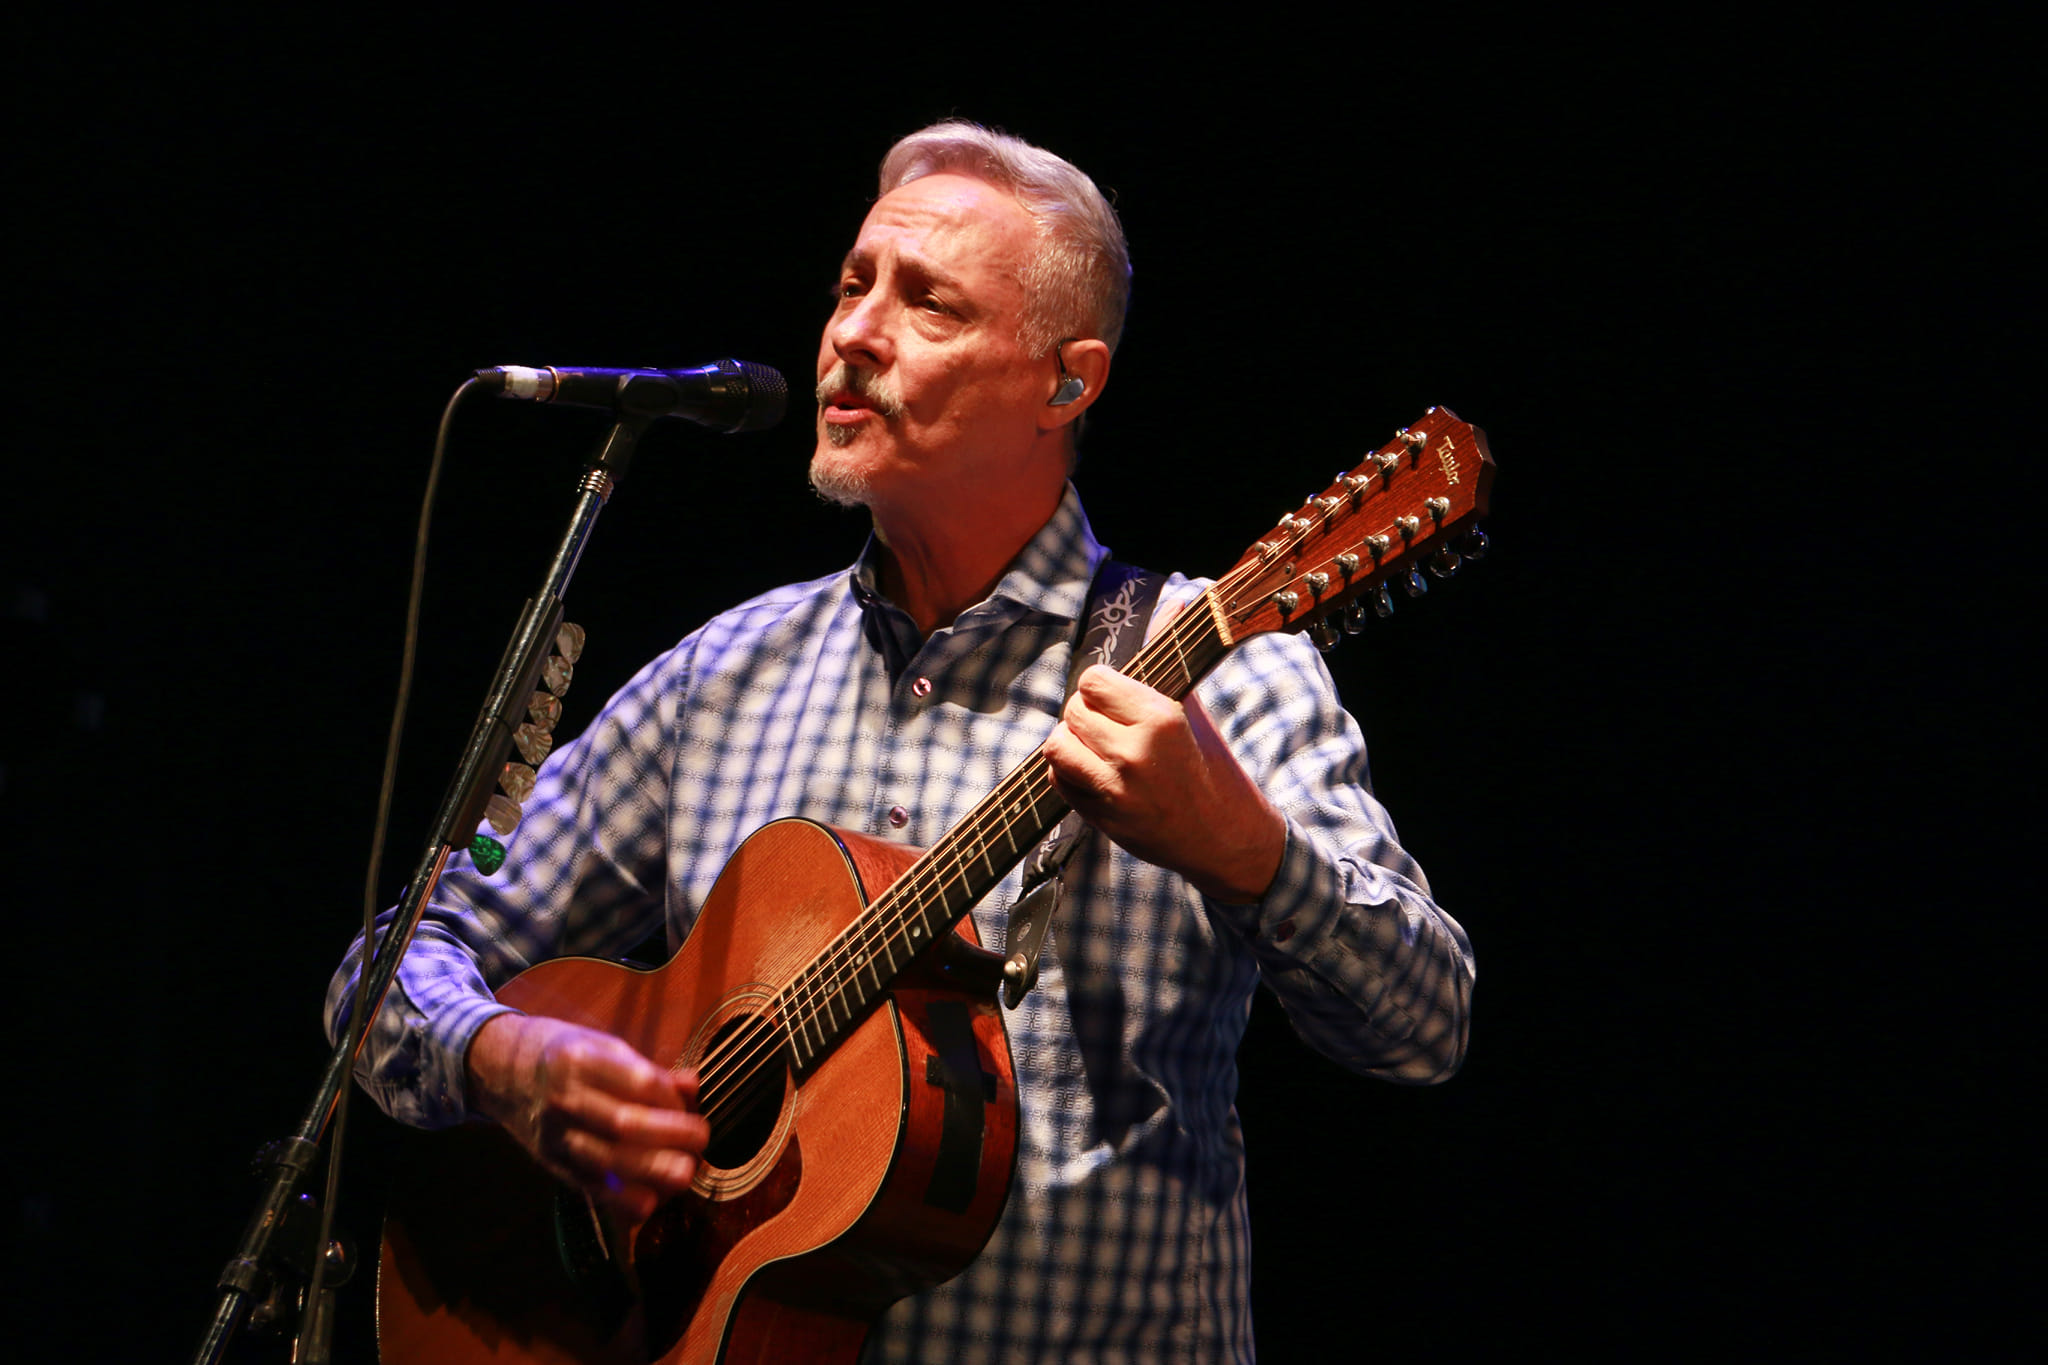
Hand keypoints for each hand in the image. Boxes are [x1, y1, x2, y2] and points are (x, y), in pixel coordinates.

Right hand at [464, 1013, 707, 1220]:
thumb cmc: (565, 1055)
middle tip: (700, 1141)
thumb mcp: (603, 1045)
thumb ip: (648, 1068)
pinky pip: (588, 1183)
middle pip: (623, 1123)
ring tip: (684, 1174)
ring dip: (650, 1170)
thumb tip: (692, 1084)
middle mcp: (565, 1098)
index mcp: (581, 1059)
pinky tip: (648, 1204)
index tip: (690, 1106)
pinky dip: (619, 1197)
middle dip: (668, 1136)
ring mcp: (555, 1133)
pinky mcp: (552, 1161)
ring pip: (606, 1158)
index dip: (671, 1099)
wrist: (503, 1071)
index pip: (638, 1082)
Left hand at [1040, 664, 1285, 903]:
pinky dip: (1068, 773)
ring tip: (1095, 747)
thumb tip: (1174, 602)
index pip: (1094, 682)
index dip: (1100, 687)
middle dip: (1085, 714)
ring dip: (1070, 743)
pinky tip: (1094, 772)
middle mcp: (1133, 754)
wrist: (1224, 837)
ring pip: (1057, 746)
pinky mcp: (1102, 819)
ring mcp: (1114, 790)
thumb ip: (1173, 655)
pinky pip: (1059, 781)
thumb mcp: (1195, 711)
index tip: (1113, 697)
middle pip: (1072, 711)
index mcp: (1159, 719)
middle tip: (1107, 725)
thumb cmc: (1211, 767)